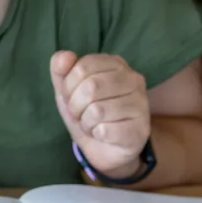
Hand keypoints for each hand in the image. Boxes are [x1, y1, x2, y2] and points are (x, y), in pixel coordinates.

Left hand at [50, 51, 149, 177]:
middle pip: (90, 88)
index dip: (69, 86)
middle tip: (81, 113)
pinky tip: (105, 134)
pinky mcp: (140, 129)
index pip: (82, 67)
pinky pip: (105, 130)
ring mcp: (141, 104)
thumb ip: (61, 69)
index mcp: (115, 64)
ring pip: (97, 110)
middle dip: (76, 106)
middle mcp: (134, 79)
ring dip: (86, 122)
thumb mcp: (67, 89)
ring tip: (94, 123)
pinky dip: (97, 134)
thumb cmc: (86, 112)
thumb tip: (64, 55)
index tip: (72, 96)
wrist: (104, 147)